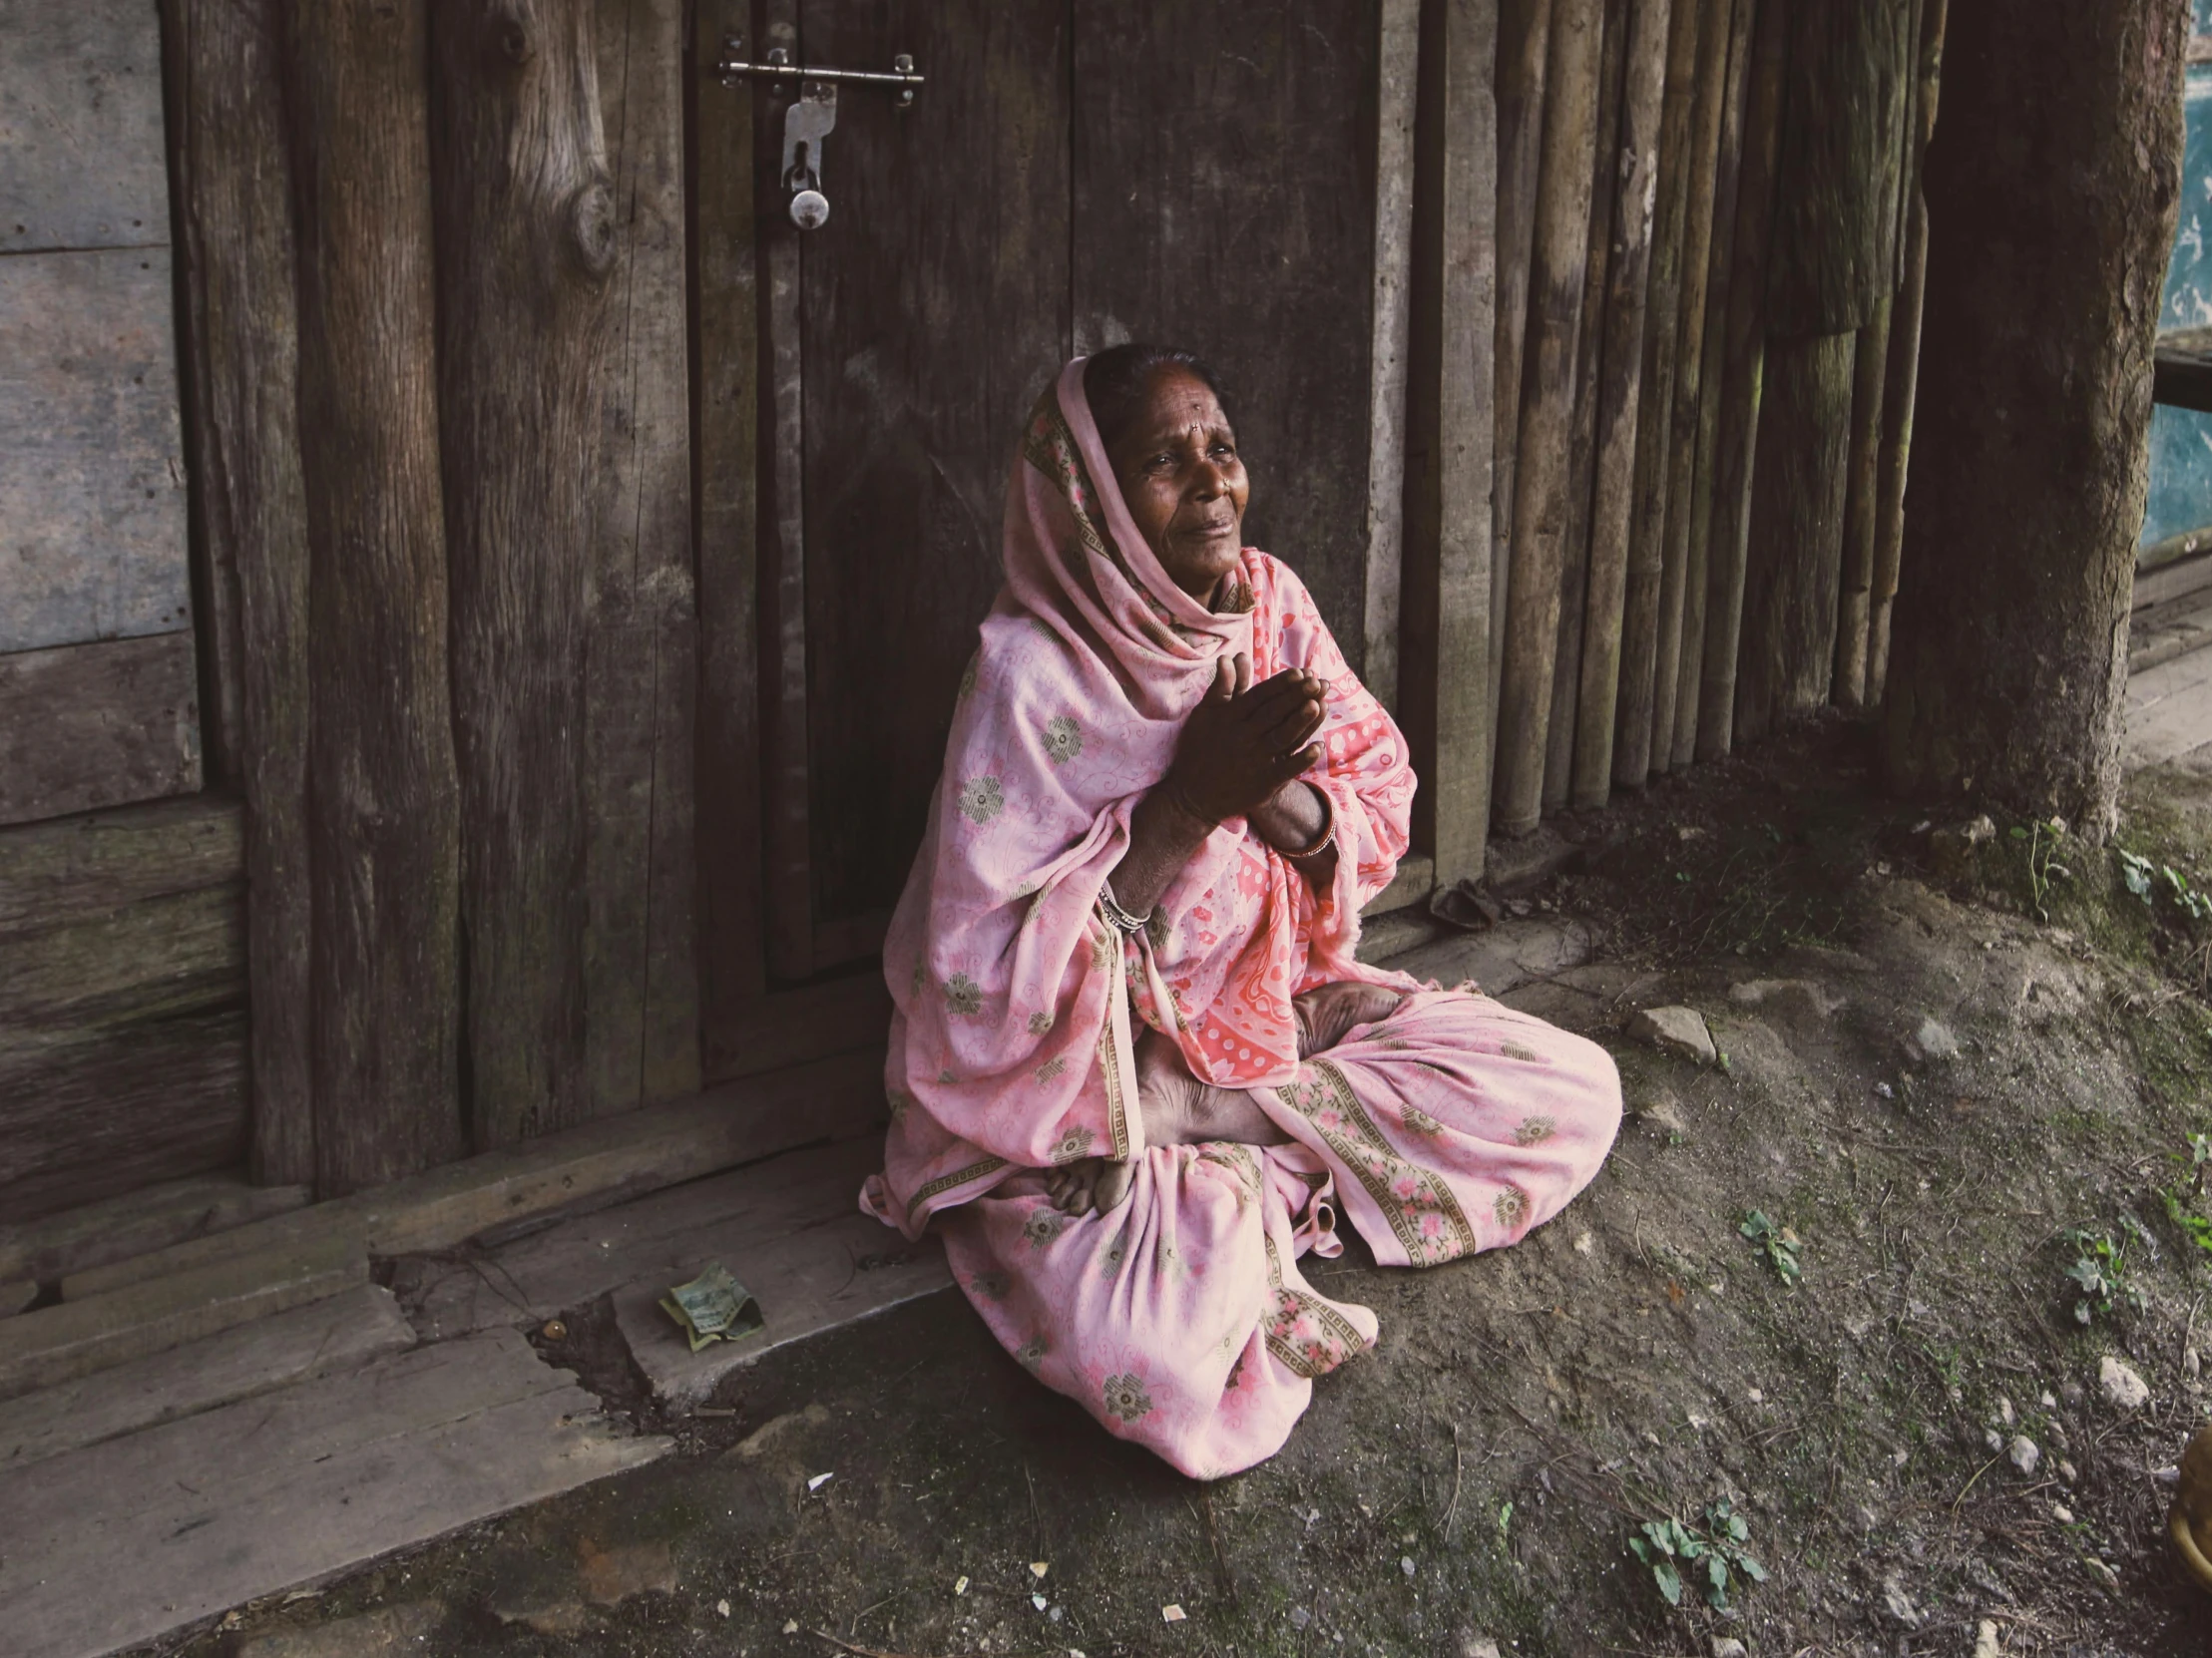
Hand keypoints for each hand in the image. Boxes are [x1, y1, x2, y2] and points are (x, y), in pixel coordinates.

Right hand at [1165, 654, 1327, 823]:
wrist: (1192, 796)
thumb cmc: (1198, 750)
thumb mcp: (1204, 715)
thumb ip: (1221, 686)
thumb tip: (1231, 657)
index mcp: (1229, 719)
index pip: (1259, 697)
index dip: (1280, 685)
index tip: (1300, 672)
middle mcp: (1243, 737)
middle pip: (1274, 713)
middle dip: (1297, 697)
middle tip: (1317, 682)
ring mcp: (1254, 761)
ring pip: (1282, 737)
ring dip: (1301, 722)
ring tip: (1320, 705)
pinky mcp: (1262, 783)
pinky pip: (1286, 770)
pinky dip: (1302, 759)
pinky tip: (1318, 746)